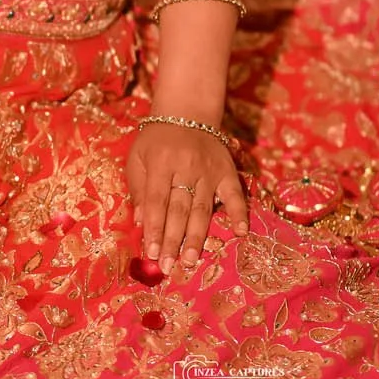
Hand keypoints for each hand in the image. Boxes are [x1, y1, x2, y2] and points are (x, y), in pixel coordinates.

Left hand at [126, 119, 247, 279]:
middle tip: (169, 266)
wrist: (188, 112)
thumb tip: (140, 222)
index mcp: (161, 163)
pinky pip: (235, 195)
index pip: (157, 202)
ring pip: (203, 209)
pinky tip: (241, 233)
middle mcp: (187, 167)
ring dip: (197, 237)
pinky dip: (239, 214)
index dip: (153, 229)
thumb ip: (138, 189)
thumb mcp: (138, 157)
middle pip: (179, 210)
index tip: (150, 254)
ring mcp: (209, 171)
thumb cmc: (157, 140)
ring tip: (192, 260)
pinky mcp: (227, 172)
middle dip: (173, 240)